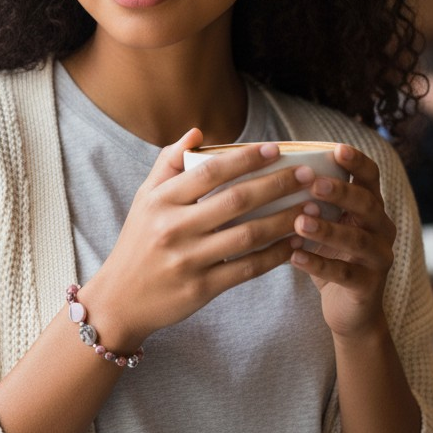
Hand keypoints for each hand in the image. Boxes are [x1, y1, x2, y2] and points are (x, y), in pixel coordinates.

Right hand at [82, 130, 310, 350]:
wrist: (120, 300)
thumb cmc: (137, 242)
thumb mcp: (144, 200)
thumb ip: (168, 163)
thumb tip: (197, 133)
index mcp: (160, 202)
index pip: (209, 172)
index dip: (245, 158)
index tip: (276, 149)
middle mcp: (173, 229)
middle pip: (236, 201)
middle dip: (277, 185)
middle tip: (307, 175)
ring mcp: (188, 261)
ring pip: (248, 235)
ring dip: (284, 220)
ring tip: (311, 207)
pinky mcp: (201, 289)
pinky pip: (247, 269)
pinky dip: (275, 255)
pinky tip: (295, 244)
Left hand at [288, 144, 395, 339]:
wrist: (349, 310)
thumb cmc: (330, 257)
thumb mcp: (325, 225)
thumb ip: (311, 201)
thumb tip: (268, 171)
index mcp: (371, 208)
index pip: (370, 177)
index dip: (357, 162)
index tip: (337, 149)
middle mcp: (382, 229)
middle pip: (368, 204)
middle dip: (341, 192)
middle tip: (314, 184)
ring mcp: (379, 258)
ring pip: (358, 240)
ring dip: (328, 229)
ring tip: (300, 221)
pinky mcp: (369, 286)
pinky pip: (345, 273)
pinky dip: (319, 264)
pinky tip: (295, 257)